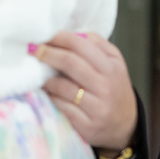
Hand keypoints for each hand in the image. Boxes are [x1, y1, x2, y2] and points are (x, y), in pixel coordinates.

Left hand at [35, 31, 137, 153]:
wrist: (125, 124)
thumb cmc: (114, 87)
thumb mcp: (114, 62)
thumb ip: (97, 44)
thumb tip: (71, 33)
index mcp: (111, 66)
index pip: (82, 45)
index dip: (60, 38)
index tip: (45, 35)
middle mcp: (105, 86)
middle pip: (70, 63)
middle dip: (48, 53)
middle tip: (33, 49)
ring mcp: (96, 107)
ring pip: (62, 87)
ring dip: (46, 78)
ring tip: (38, 73)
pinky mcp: (86, 125)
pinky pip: (61, 107)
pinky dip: (50, 98)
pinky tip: (46, 92)